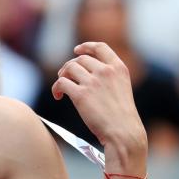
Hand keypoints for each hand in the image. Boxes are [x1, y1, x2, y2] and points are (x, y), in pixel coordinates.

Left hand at [51, 42, 146, 156]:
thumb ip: (108, 77)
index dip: (86, 46)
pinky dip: (56, 88)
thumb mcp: (121, 88)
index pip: (101, 48)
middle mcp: (106, 71)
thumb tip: (84, 71)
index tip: (77, 50)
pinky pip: (61, 83)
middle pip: (80, 59)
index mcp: (119, 68)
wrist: (123, 132)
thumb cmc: (121, 115)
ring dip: (61, 76)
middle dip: (69, 66)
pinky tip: (59, 97)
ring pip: (68, 68)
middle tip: (65, 77)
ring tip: (62, 88)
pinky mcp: (80, 94)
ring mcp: (93, 82)